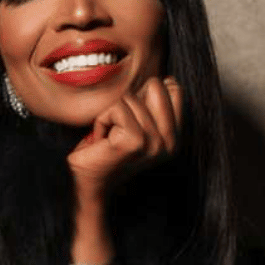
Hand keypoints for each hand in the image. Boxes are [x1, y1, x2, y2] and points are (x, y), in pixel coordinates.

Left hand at [66, 75, 183, 204]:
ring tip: (109, 137)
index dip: (146, 94)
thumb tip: (164, 79)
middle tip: (119, 127)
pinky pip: (116, 107)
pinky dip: (101, 120)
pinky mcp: (134, 141)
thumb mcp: (137, 126)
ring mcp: (154, 142)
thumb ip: (152, 105)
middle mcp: (170, 141)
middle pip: (155, 86)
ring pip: (130, 96)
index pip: (174, 89)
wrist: (90, 186)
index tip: (130, 121)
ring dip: (111, 114)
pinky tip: (101, 140)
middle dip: (130, 100)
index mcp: (174, 137)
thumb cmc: (106, 152)